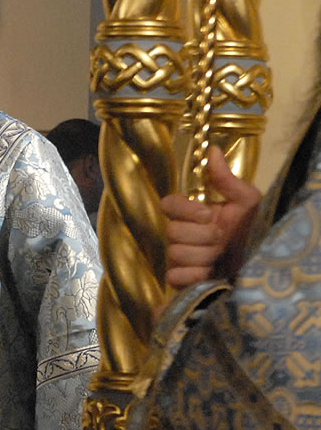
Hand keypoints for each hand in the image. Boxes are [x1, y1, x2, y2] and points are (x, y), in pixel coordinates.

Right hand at [160, 147, 261, 287]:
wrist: (263, 266)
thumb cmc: (255, 231)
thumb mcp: (248, 202)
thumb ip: (226, 179)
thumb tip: (213, 149)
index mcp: (192, 213)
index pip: (167, 204)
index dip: (185, 210)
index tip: (209, 214)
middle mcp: (181, 234)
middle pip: (172, 232)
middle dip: (203, 237)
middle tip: (222, 239)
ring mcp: (179, 258)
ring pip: (176, 254)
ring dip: (204, 257)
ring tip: (220, 257)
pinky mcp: (181, 280)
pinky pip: (176, 276)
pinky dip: (196, 275)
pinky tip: (211, 274)